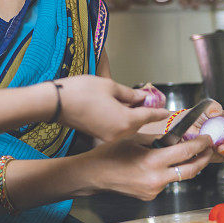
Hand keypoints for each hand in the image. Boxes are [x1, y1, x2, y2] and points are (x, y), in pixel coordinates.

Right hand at [56, 76, 170, 144]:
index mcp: (125, 120)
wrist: (54, 104)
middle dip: (147, 115)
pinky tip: (120, 111)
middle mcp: (119, 132)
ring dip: (134, 118)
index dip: (160, 112)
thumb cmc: (79, 92)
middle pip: (140, 124)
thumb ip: (129, 94)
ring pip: (129, 127)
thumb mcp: (109, 86)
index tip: (169, 112)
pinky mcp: (99, 135)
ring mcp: (108, 136)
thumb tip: (142, 97)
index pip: (150, 116)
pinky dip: (122, 121)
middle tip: (154, 106)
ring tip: (137, 106)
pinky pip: (117, 129)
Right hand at [76, 133, 213, 200]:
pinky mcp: (150, 195)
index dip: (200, 145)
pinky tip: (163, 164)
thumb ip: (157, 138)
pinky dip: (169, 172)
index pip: (185, 152)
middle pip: (190, 170)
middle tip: (208, 149)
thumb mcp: (134, 138)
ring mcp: (154, 190)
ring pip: (179, 176)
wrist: (94, 174)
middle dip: (203, 159)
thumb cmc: (109, 153)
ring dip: (186, 165)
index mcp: (152, 161)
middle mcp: (156, 179)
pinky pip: (166, 182)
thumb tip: (175, 135)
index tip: (207, 139)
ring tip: (188, 154)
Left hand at [184, 101, 223, 164]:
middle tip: (223, 145)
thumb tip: (217, 112)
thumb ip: (212, 107)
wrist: (185, 125)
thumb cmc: (199, 116)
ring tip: (216, 149)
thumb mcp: (205, 108)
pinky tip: (205, 149)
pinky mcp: (214, 158)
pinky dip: (211, 156)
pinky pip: (216, 160)